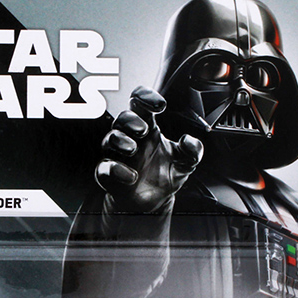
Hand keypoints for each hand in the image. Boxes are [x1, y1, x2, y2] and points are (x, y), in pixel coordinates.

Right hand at [96, 86, 203, 213]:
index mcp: (148, 127)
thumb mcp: (186, 161)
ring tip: (133, 149)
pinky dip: (115, 170)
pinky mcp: (110, 175)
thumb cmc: (165, 173)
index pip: (139, 102)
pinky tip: (131, 176)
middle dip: (130, 120)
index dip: (146, 97)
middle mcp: (130, 138)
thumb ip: (193, 150)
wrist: (155, 201)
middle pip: (122, 117)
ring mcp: (118, 156)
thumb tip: (189, 141)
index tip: (160, 105)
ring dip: (120, 140)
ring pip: (110, 139)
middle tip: (143, 129)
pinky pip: (104, 168)